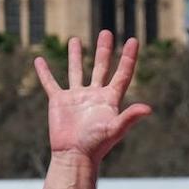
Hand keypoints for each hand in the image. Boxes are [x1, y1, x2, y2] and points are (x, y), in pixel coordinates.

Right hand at [33, 31, 152, 163]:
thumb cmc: (96, 144)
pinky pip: (50, 83)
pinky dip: (44, 72)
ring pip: (76, 71)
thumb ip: (130, 117)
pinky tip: (39, 60)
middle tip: (106, 32)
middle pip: (101, 67)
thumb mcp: (115, 129)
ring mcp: (76, 97)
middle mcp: (94, 95)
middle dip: (104, 50)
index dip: (129, 58)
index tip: (134, 40)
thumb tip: (148, 108)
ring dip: (76, 56)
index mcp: (110, 99)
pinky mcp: (59, 101)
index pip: (122, 74)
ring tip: (75, 40)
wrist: (74, 155)